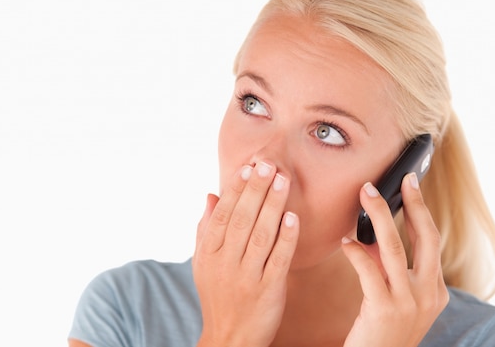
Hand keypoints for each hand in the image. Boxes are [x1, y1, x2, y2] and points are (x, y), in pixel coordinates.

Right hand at [193, 161, 299, 346]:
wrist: (229, 338)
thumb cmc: (217, 295)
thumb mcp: (202, 263)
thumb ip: (206, 228)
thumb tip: (211, 195)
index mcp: (209, 253)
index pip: (223, 215)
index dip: (235, 190)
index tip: (248, 168)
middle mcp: (226, 262)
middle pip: (242, 220)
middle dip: (256, 190)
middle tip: (268, 165)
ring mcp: (247, 276)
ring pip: (261, 235)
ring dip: (273, 206)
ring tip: (282, 181)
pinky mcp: (269, 290)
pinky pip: (279, 259)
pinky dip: (285, 238)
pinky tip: (292, 217)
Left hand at [341, 173, 448, 346]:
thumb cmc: (382, 332)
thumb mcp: (395, 300)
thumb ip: (389, 271)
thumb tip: (372, 238)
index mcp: (435, 291)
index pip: (431, 242)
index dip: (421, 212)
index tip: (410, 186)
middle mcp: (428, 295)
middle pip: (425, 239)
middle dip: (413, 205)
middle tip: (401, 179)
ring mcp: (409, 303)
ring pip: (395, 248)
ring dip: (378, 216)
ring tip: (365, 194)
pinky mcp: (384, 310)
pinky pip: (369, 271)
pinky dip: (356, 252)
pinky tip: (345, 241)